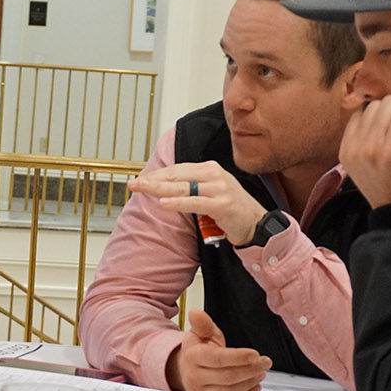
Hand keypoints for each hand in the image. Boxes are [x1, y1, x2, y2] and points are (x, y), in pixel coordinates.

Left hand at [128, 162, 267, 245]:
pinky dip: (178, 203)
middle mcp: (214, 175)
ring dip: (160, 189)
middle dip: (153, 180)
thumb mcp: (209, 190)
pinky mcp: (222, 204)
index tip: (141, 179)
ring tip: (142, 189)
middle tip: (134, 183)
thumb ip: (191, 186)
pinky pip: (195, 203)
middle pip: (177, 176)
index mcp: (210, 168)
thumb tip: (162, 187)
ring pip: (183, 188)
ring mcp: (219, 189)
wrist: (256, 222)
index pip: (177, 169)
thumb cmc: (230, 208)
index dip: (157, 174)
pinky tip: (164, 203)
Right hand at [165, 310, 270, 390]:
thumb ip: (202, 323)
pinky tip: (255, 386)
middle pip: (228, 377)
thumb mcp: (200, 333)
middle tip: (266, 363)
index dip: (239, 357)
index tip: (256, 354)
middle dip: (251, 369)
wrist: (184, 370)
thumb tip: (196, 313)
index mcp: (192, 357)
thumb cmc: (198, 350)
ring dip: (251, 382)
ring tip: (261, 372)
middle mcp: (192, 377)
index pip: (218, 359)